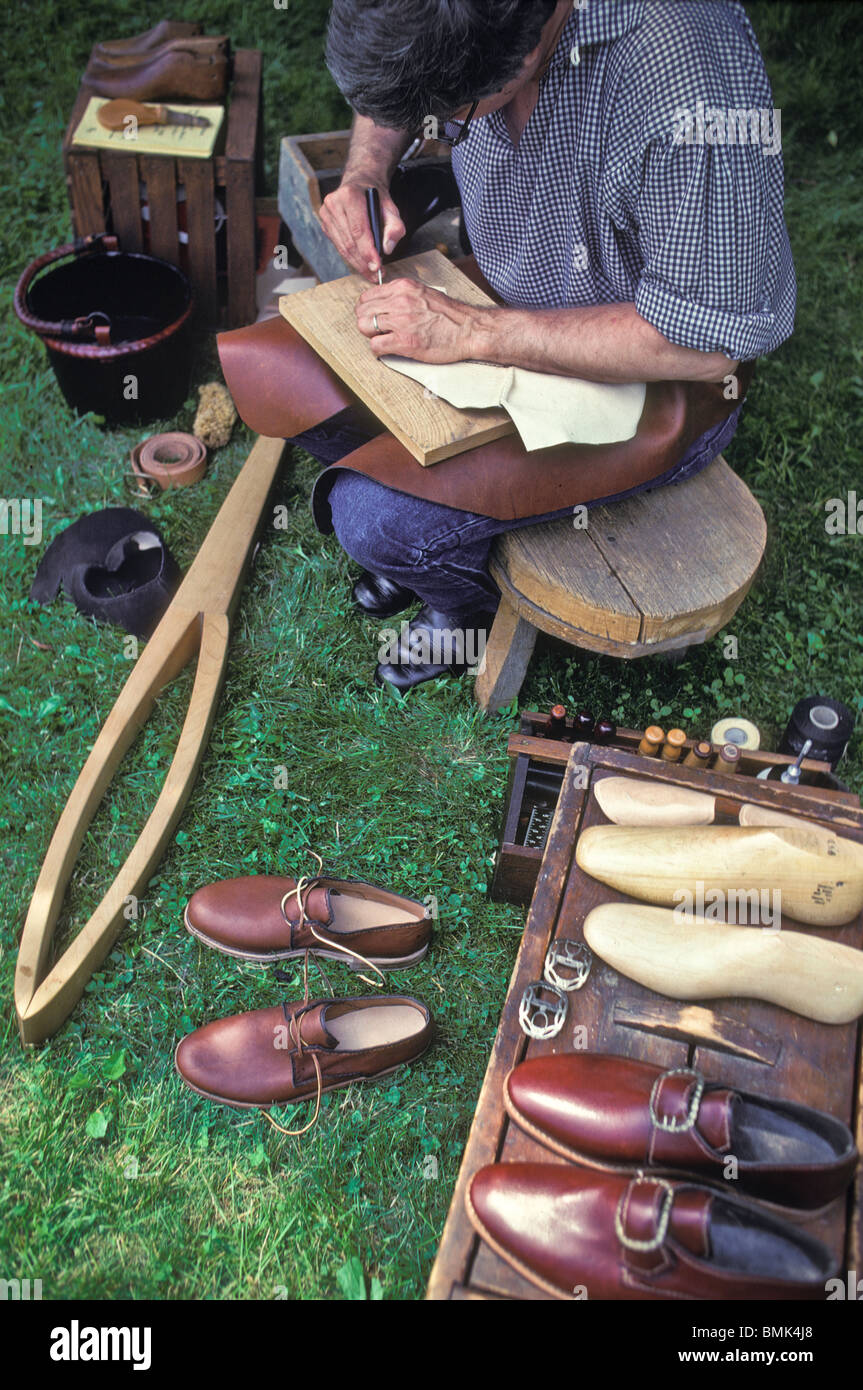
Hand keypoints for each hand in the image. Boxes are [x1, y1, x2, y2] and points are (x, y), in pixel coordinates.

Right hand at [319, 177, 405, 279]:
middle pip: (349, 241)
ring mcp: (326, 214)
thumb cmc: (375, 197)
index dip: (367, 251)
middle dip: (363, 262)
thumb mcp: (391, 207)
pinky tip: (362, 264)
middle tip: (376, 274)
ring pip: (343, 247)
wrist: (359, 184)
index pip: (358, 230)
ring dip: (357, 263)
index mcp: (350, 195)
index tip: (378, 266)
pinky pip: (339, 246)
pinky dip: (351, 258)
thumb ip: (394, 227)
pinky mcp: (325, 224)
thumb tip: (387, 248)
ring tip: (371, 273)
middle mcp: (334, 203)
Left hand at [356, 278, 491, 362]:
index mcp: (403, 287)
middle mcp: (399, 301)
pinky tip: (388, 349)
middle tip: (377, 331)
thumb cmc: (450, 316)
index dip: (367, 309)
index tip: (374, 317)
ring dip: (371, 336)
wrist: (469, 329)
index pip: (368, 296)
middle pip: (362, 311)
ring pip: (364, 327)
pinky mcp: (404, 341)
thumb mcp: (423, 293)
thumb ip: (402, 295)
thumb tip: (384, 304)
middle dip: (366, 322)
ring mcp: (401, 321)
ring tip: (384, 339)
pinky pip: (375, 345)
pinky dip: (378, 350)